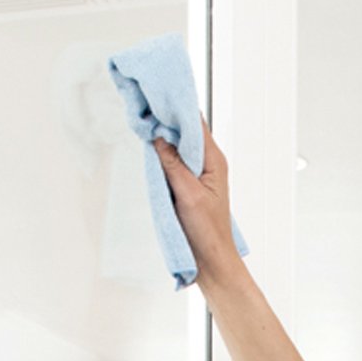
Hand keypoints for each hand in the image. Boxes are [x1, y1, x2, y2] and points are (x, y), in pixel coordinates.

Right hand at [153, 119, 239, 283]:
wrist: (212, 261)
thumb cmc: (207, 232)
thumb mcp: (188, 194)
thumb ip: (173, 165)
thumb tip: (160, 138)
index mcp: (214, 160)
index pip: (196, 124)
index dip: (178, 109)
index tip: (160, 99)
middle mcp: (208, 163)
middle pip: (187, 133)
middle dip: (168, 122)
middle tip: (148, 110)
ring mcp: (199, 175)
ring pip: (180, 148)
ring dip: (165, 139)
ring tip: (148, 127)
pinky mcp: (191, 187)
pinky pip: (176, 165)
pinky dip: (165, 158)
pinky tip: (154, 154)